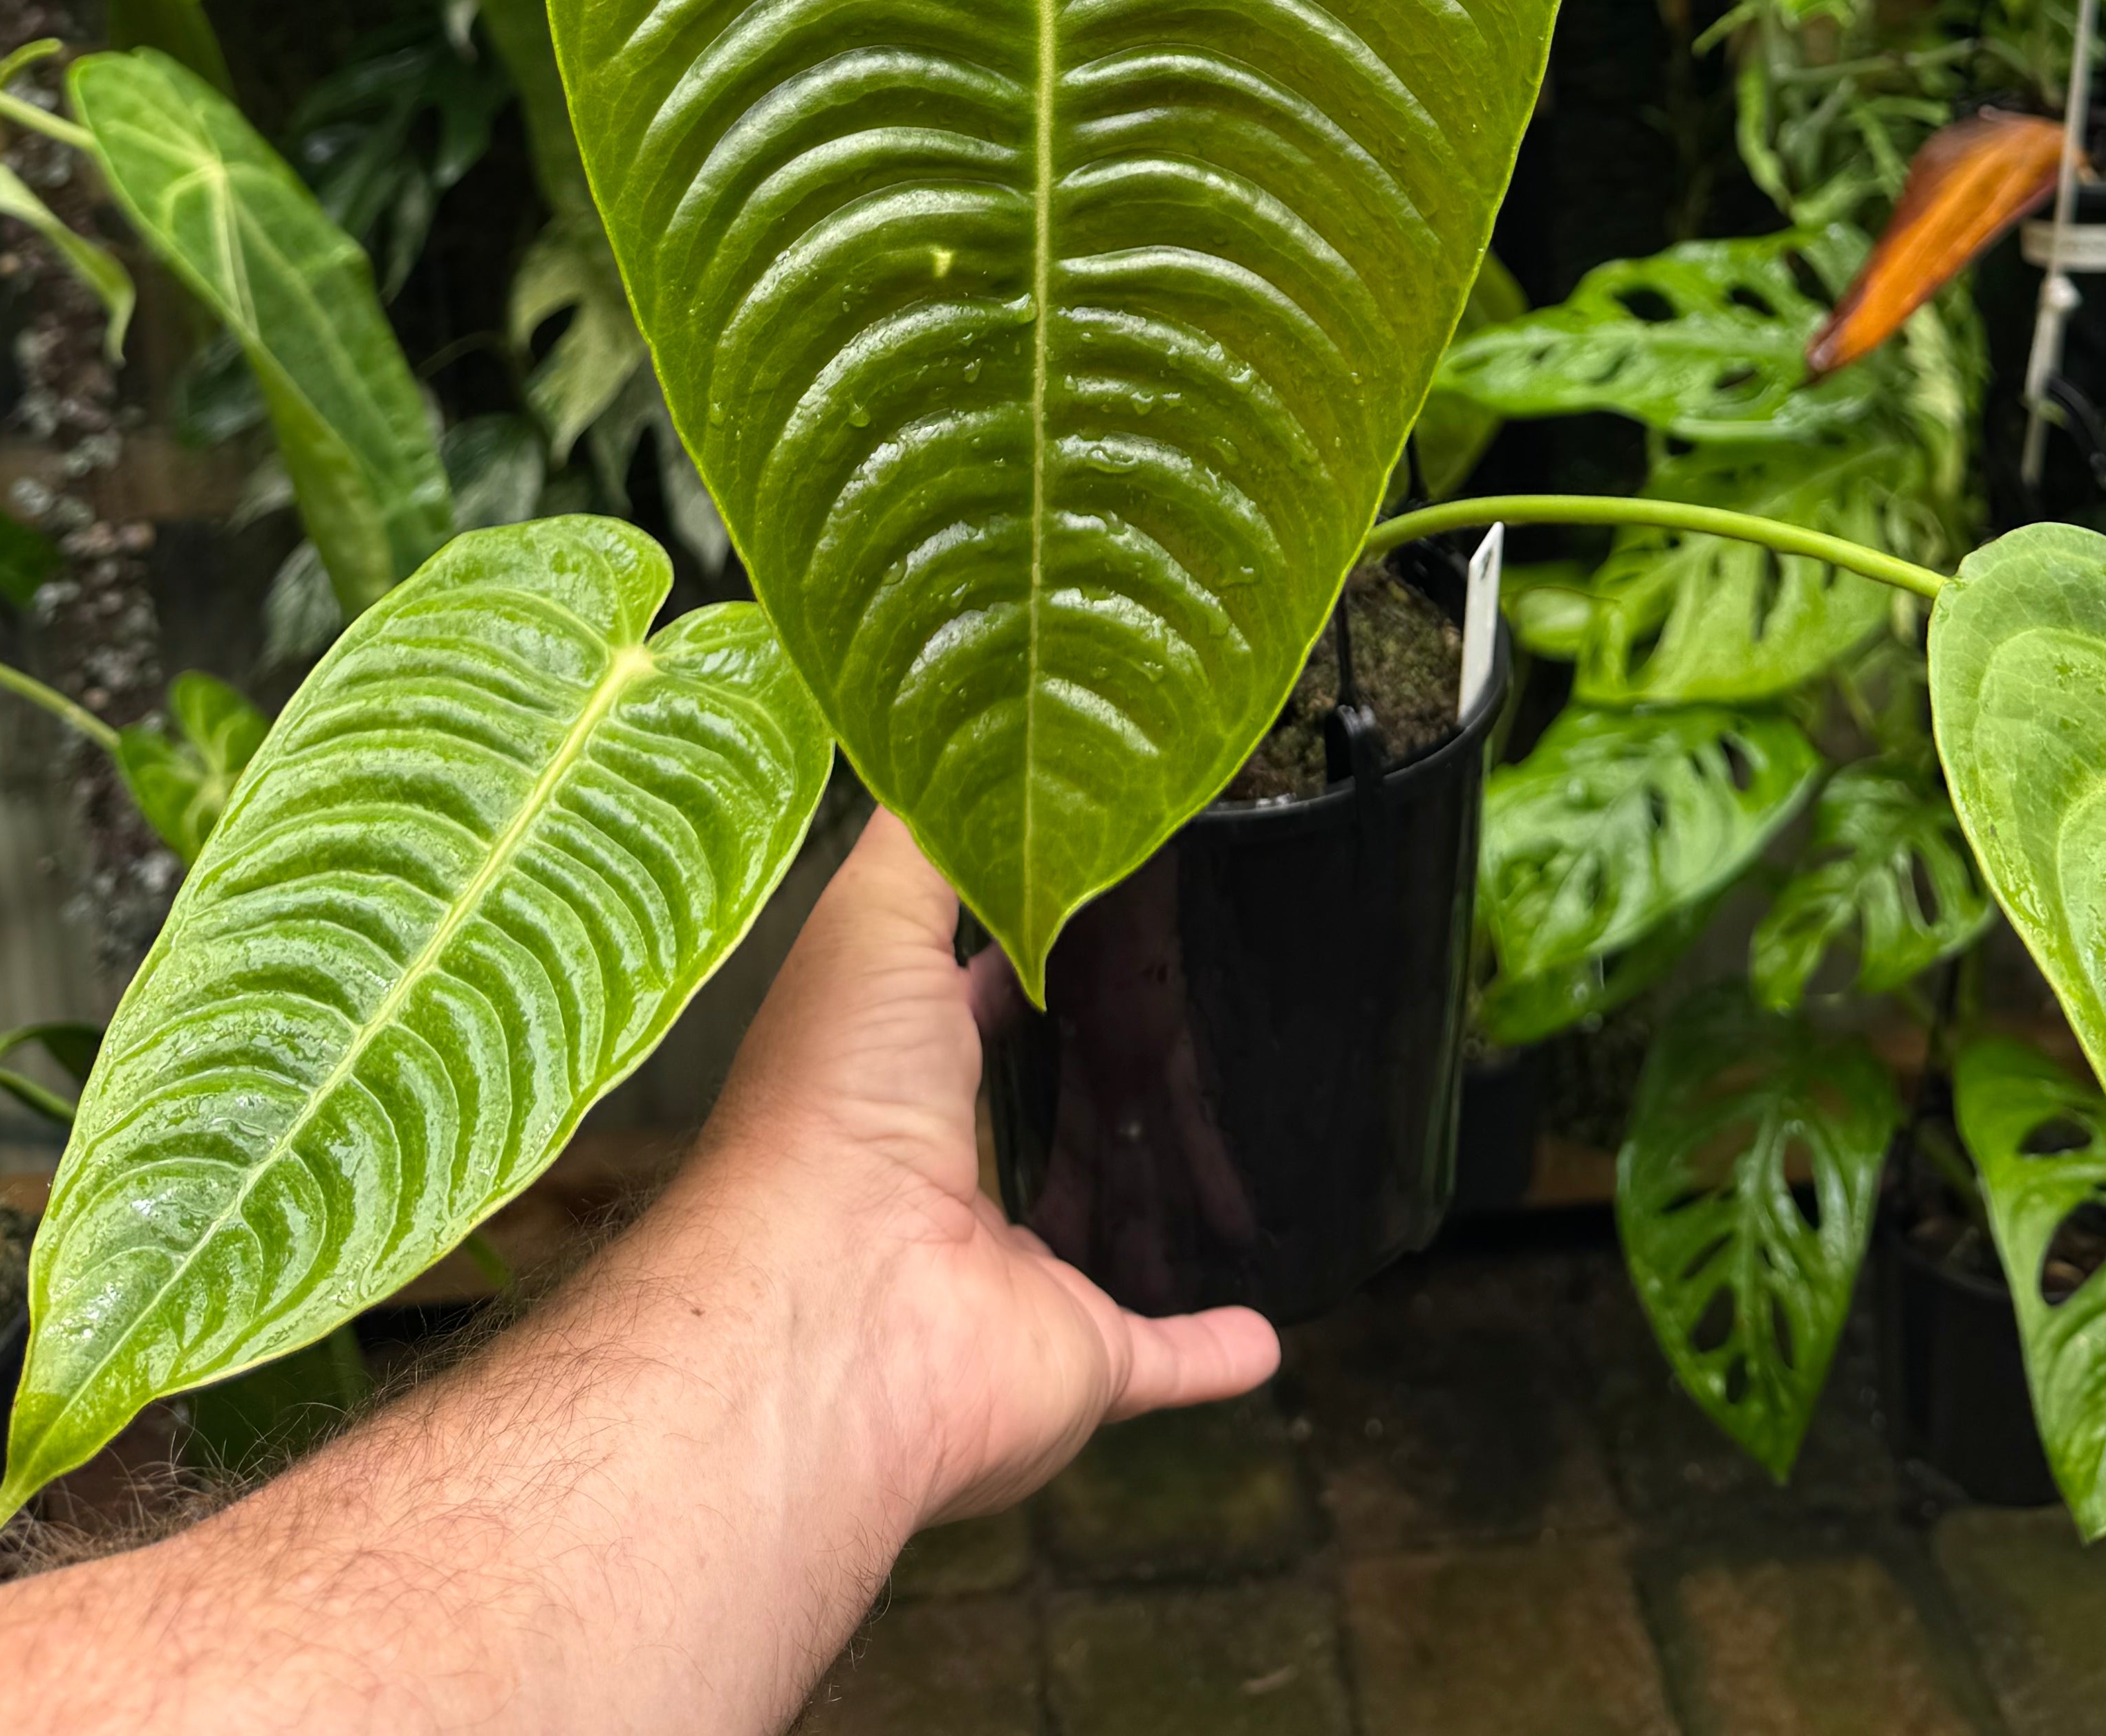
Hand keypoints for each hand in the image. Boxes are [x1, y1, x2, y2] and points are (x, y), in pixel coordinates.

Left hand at [691, 808, 1278, 1528]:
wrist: (834, 1306)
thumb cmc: (837, 1097)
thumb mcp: (872, 919)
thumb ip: (930, 838)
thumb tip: (974, 747)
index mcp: (893, 1077)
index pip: (967, 1005)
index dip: (1022, 953)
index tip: (1099, 903)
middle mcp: (947, 1179)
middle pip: (1039, 1121)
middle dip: (1094, 1083)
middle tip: (1188, 1023)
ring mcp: (1012, 1278)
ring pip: (1103, 1233)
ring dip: (1155, 1209)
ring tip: (1230, 1168)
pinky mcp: (1081, 1358)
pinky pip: (1165, 1356)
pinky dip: (1213, 1349)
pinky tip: (1272, 1335)